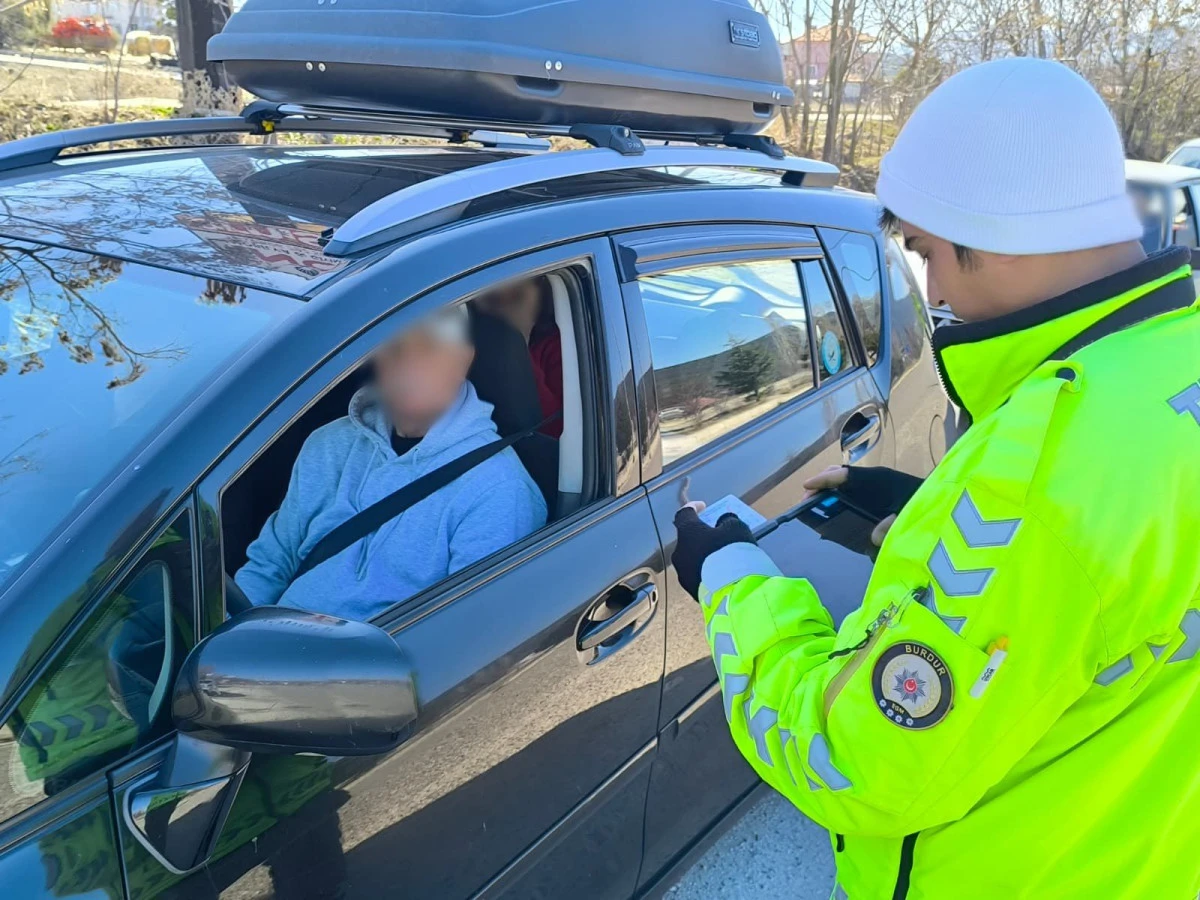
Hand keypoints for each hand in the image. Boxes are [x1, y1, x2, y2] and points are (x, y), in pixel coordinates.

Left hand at [672, 506, 755, 601]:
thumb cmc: (733, 552)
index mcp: (687, 532)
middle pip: (687, 538)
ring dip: (702, 554)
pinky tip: (719, 573)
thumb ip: (727, 521)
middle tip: (715, 535)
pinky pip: (696, 573)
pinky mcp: (689, 589)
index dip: (692, 507)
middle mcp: (679, 552)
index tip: (702, 506)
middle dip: (700, 535)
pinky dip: (705, 570)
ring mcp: (682, 573)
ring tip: (719, 557)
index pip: (684, 514)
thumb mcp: (737, 528)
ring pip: (690, 557)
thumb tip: (723, 522)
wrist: (733, 591)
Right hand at [801, 465, 922, 547]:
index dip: (824, 480)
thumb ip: (893, 525)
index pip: (846, 474)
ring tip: (817, 506)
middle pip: (842, 476)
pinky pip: (855, 492)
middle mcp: (874, 479)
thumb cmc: (927, 504)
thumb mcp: (910, 515)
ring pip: (847, 483)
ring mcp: (876, 486)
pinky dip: (841, 497)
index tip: (807, 487)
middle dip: (822, 485)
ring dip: (830, 491)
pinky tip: (835, 511)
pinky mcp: (880, 495)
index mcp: (879, 479)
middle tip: (807, 501)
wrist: (946, 502)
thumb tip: (874, 537)